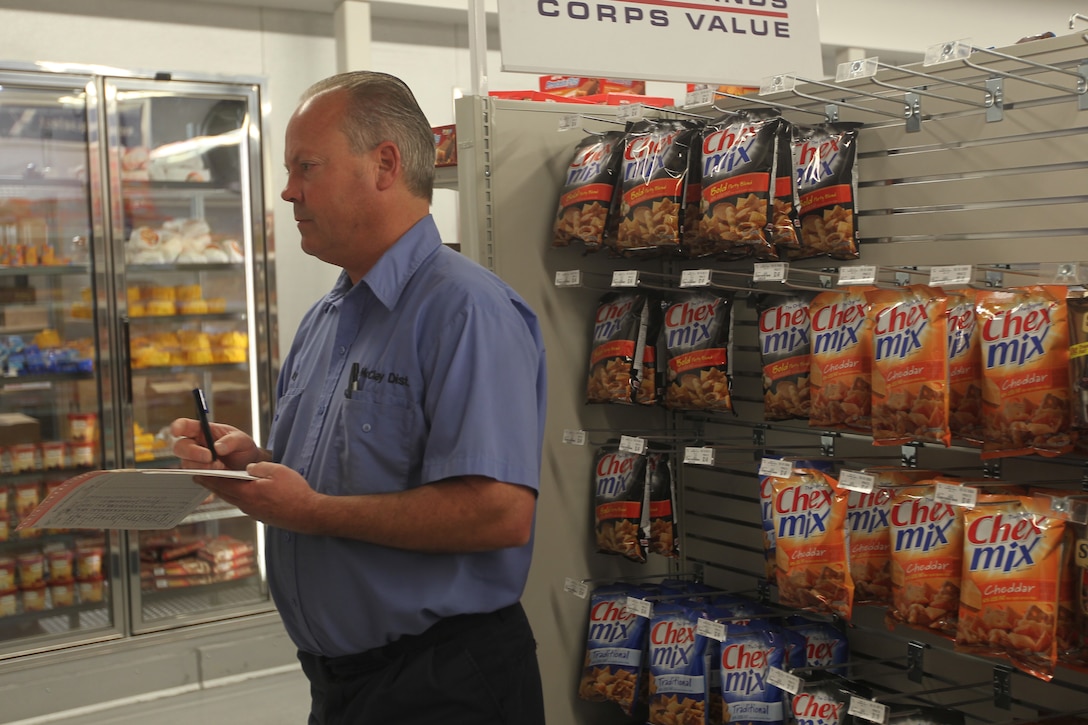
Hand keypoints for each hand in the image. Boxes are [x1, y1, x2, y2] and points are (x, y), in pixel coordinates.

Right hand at [170, 418, 266, 470]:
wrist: (248, 467)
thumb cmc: (242, 449)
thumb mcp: (243, 440)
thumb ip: (232, 441)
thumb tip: (218, 447)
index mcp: (202, 431)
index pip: (184, 426)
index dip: (178, 427)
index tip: (177, 431)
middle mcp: (195, 446)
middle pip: (180, 447)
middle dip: (192, 452)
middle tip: (209, 457)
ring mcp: (195, 462)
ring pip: (186, 464)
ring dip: (202, 467)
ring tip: (221, 467)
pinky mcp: (199, 476)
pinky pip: (195, 479)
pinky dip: (205, 479)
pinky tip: (216, 481)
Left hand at [205, 461, 319, 530]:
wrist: (308, 514)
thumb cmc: (295, 492)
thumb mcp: (278, 471)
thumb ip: (259, 468)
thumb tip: (248, 468)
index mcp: (248, 492)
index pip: (222, 484)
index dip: (208, 478)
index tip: (196, 474)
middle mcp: (247, 505)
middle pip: (224, 494)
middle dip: (211, 485)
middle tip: (199, 479)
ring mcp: (253, 512)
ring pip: (233, 500)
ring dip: (223, 491)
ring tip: (215, 485)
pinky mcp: (261, 516)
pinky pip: (242, 504)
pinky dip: (235, 497)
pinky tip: (238, 493)